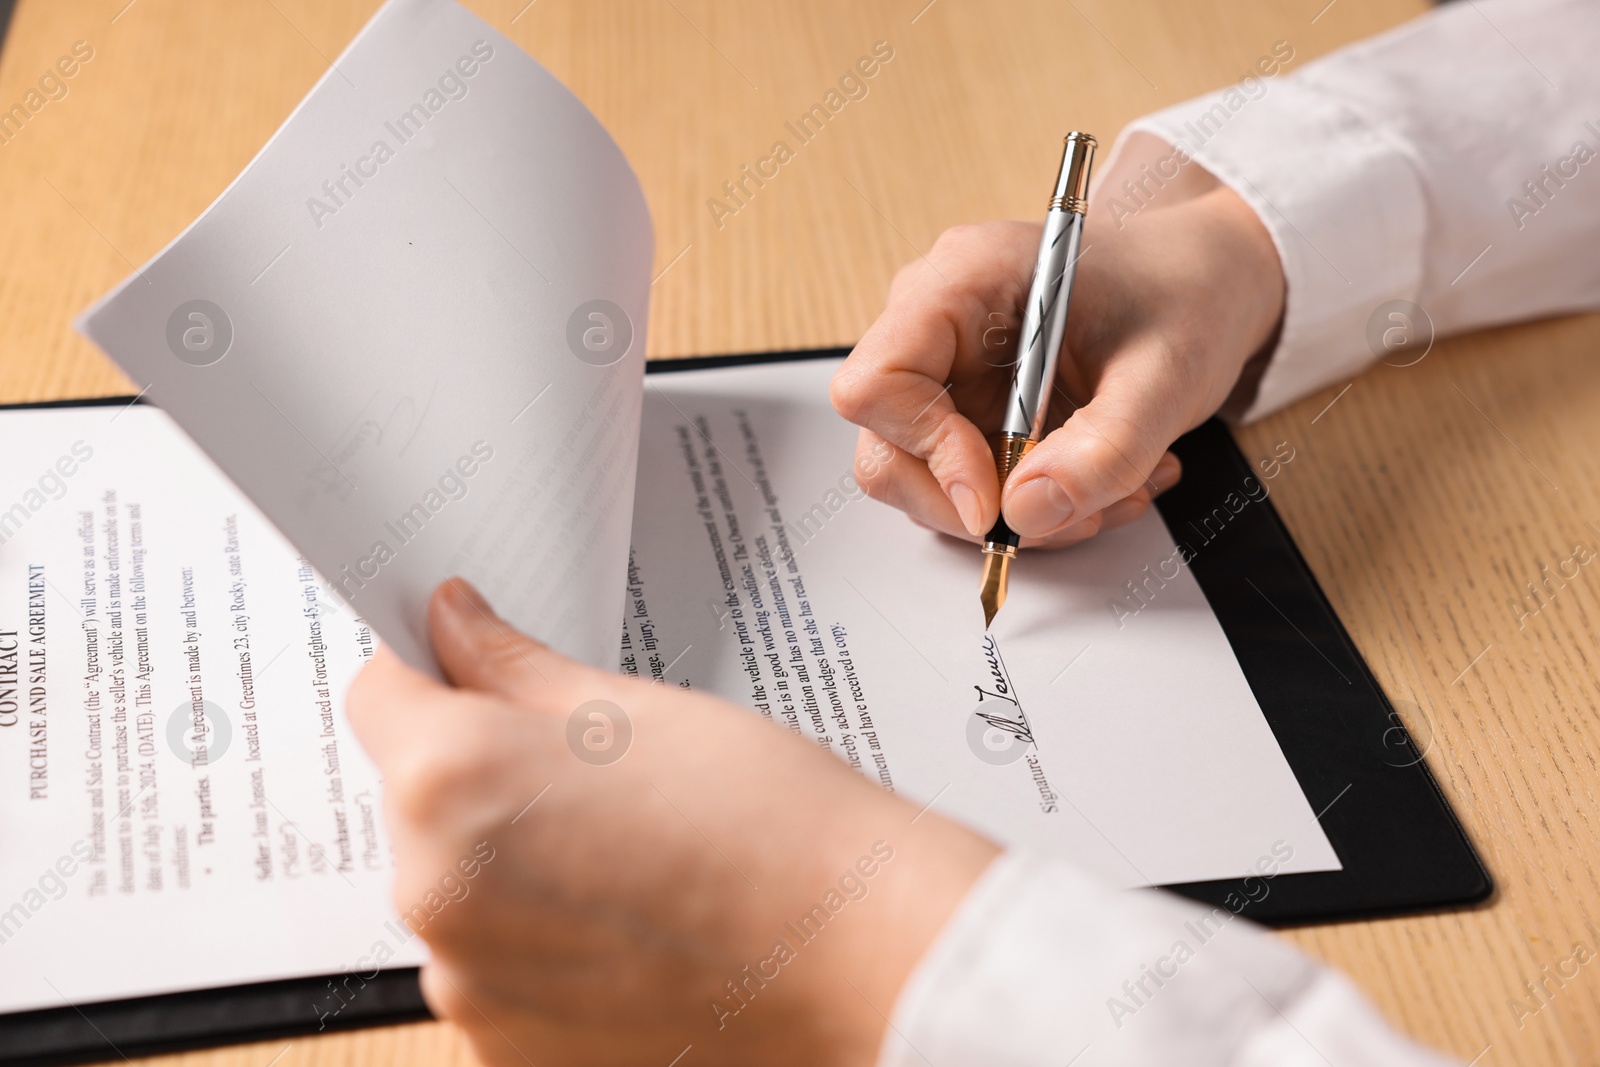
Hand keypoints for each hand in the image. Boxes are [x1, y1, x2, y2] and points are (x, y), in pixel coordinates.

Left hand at [346, 579, 998, 1066]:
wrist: (858, 953)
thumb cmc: (765, 825)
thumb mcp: (631, 708)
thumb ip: (511, 666)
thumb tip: (452, 626)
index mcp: (448, 785)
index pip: (380, 696)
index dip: (434, 672)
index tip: (478, 671)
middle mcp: (433, 895)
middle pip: (416, 801)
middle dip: (483, 776)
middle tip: (593, 773)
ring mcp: (469, 989)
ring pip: (457, 888)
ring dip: (509, 865)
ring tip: (627, 856)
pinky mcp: (508, 1051)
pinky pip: (493, 968)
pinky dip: (538, 943)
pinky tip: (628, 923)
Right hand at [830, 133, 1284, 546]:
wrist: (1208, 282)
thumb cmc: (1185, 293)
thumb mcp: (1168, 374)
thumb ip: (1104, 449)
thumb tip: (1025, 513)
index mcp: (964, 280)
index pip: (877, 382)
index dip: (924, 450)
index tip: (994, 495)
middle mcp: (937, 323)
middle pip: (889, 447)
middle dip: (975, 505)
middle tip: (1071, 512)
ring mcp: (950, 371)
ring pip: (928, 480)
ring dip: (1019, 514)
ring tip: (1115, 491)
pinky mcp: (971, 410)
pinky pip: (972, 485)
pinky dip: (1036, 505)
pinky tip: (1104, 481)